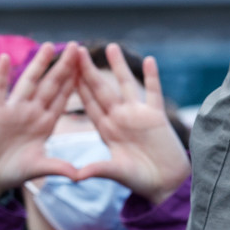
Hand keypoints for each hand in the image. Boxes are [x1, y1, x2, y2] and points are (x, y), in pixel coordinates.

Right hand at [0, 42, 81, 198]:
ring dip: (37, 65)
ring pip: (28, 83)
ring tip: (48, 46)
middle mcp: (32, 112)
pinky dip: (1, 75)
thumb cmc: (12, 173)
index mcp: (46, 123)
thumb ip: (58, 168)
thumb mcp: (39, 168)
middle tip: (76, 46)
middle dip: (63, 66)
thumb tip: (80, 176)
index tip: (89, 65)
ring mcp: (13, 110)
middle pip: (50, 85)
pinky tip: (6, 58)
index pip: (64, 98)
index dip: (76, 82)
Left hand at [73, 44, 189, 204]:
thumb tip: (75, 177)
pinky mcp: (157, 116)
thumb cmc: (140, 180)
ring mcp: (139, 115)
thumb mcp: (117, 174)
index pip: (87, 103)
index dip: (76, 86)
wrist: (166, 183)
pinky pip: (154, 92)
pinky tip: (149, 60)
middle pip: (102, 89)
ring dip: (119, 66)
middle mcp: (120, 118)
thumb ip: (99, 170)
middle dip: (89, 70)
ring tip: (111, 46)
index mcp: (106, 130)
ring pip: (126, 85)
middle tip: (77, 49)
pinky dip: (152, 77)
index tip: (62, 70)